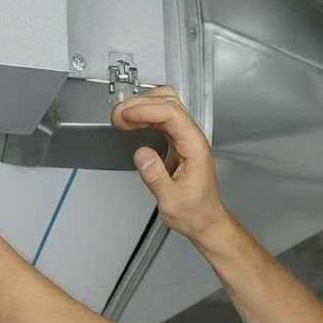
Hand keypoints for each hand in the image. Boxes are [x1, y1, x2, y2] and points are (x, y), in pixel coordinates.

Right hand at [111, 85, 229, 241]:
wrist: (205, 220)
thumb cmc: (195, 212)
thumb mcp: (171, 200)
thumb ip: (155, 177)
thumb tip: (142, 154)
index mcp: (195, 148)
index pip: (172, 114)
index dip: (146, 110)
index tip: (125, 116)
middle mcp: (193, 138)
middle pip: (169, 102)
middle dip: (140, 104)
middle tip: (118, 116)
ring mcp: (186, 138)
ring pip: (166, 105)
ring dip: (142, 106)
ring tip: (121, 118)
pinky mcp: (178, 141)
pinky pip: (162, 118)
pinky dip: (145, 115)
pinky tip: (132, 122)